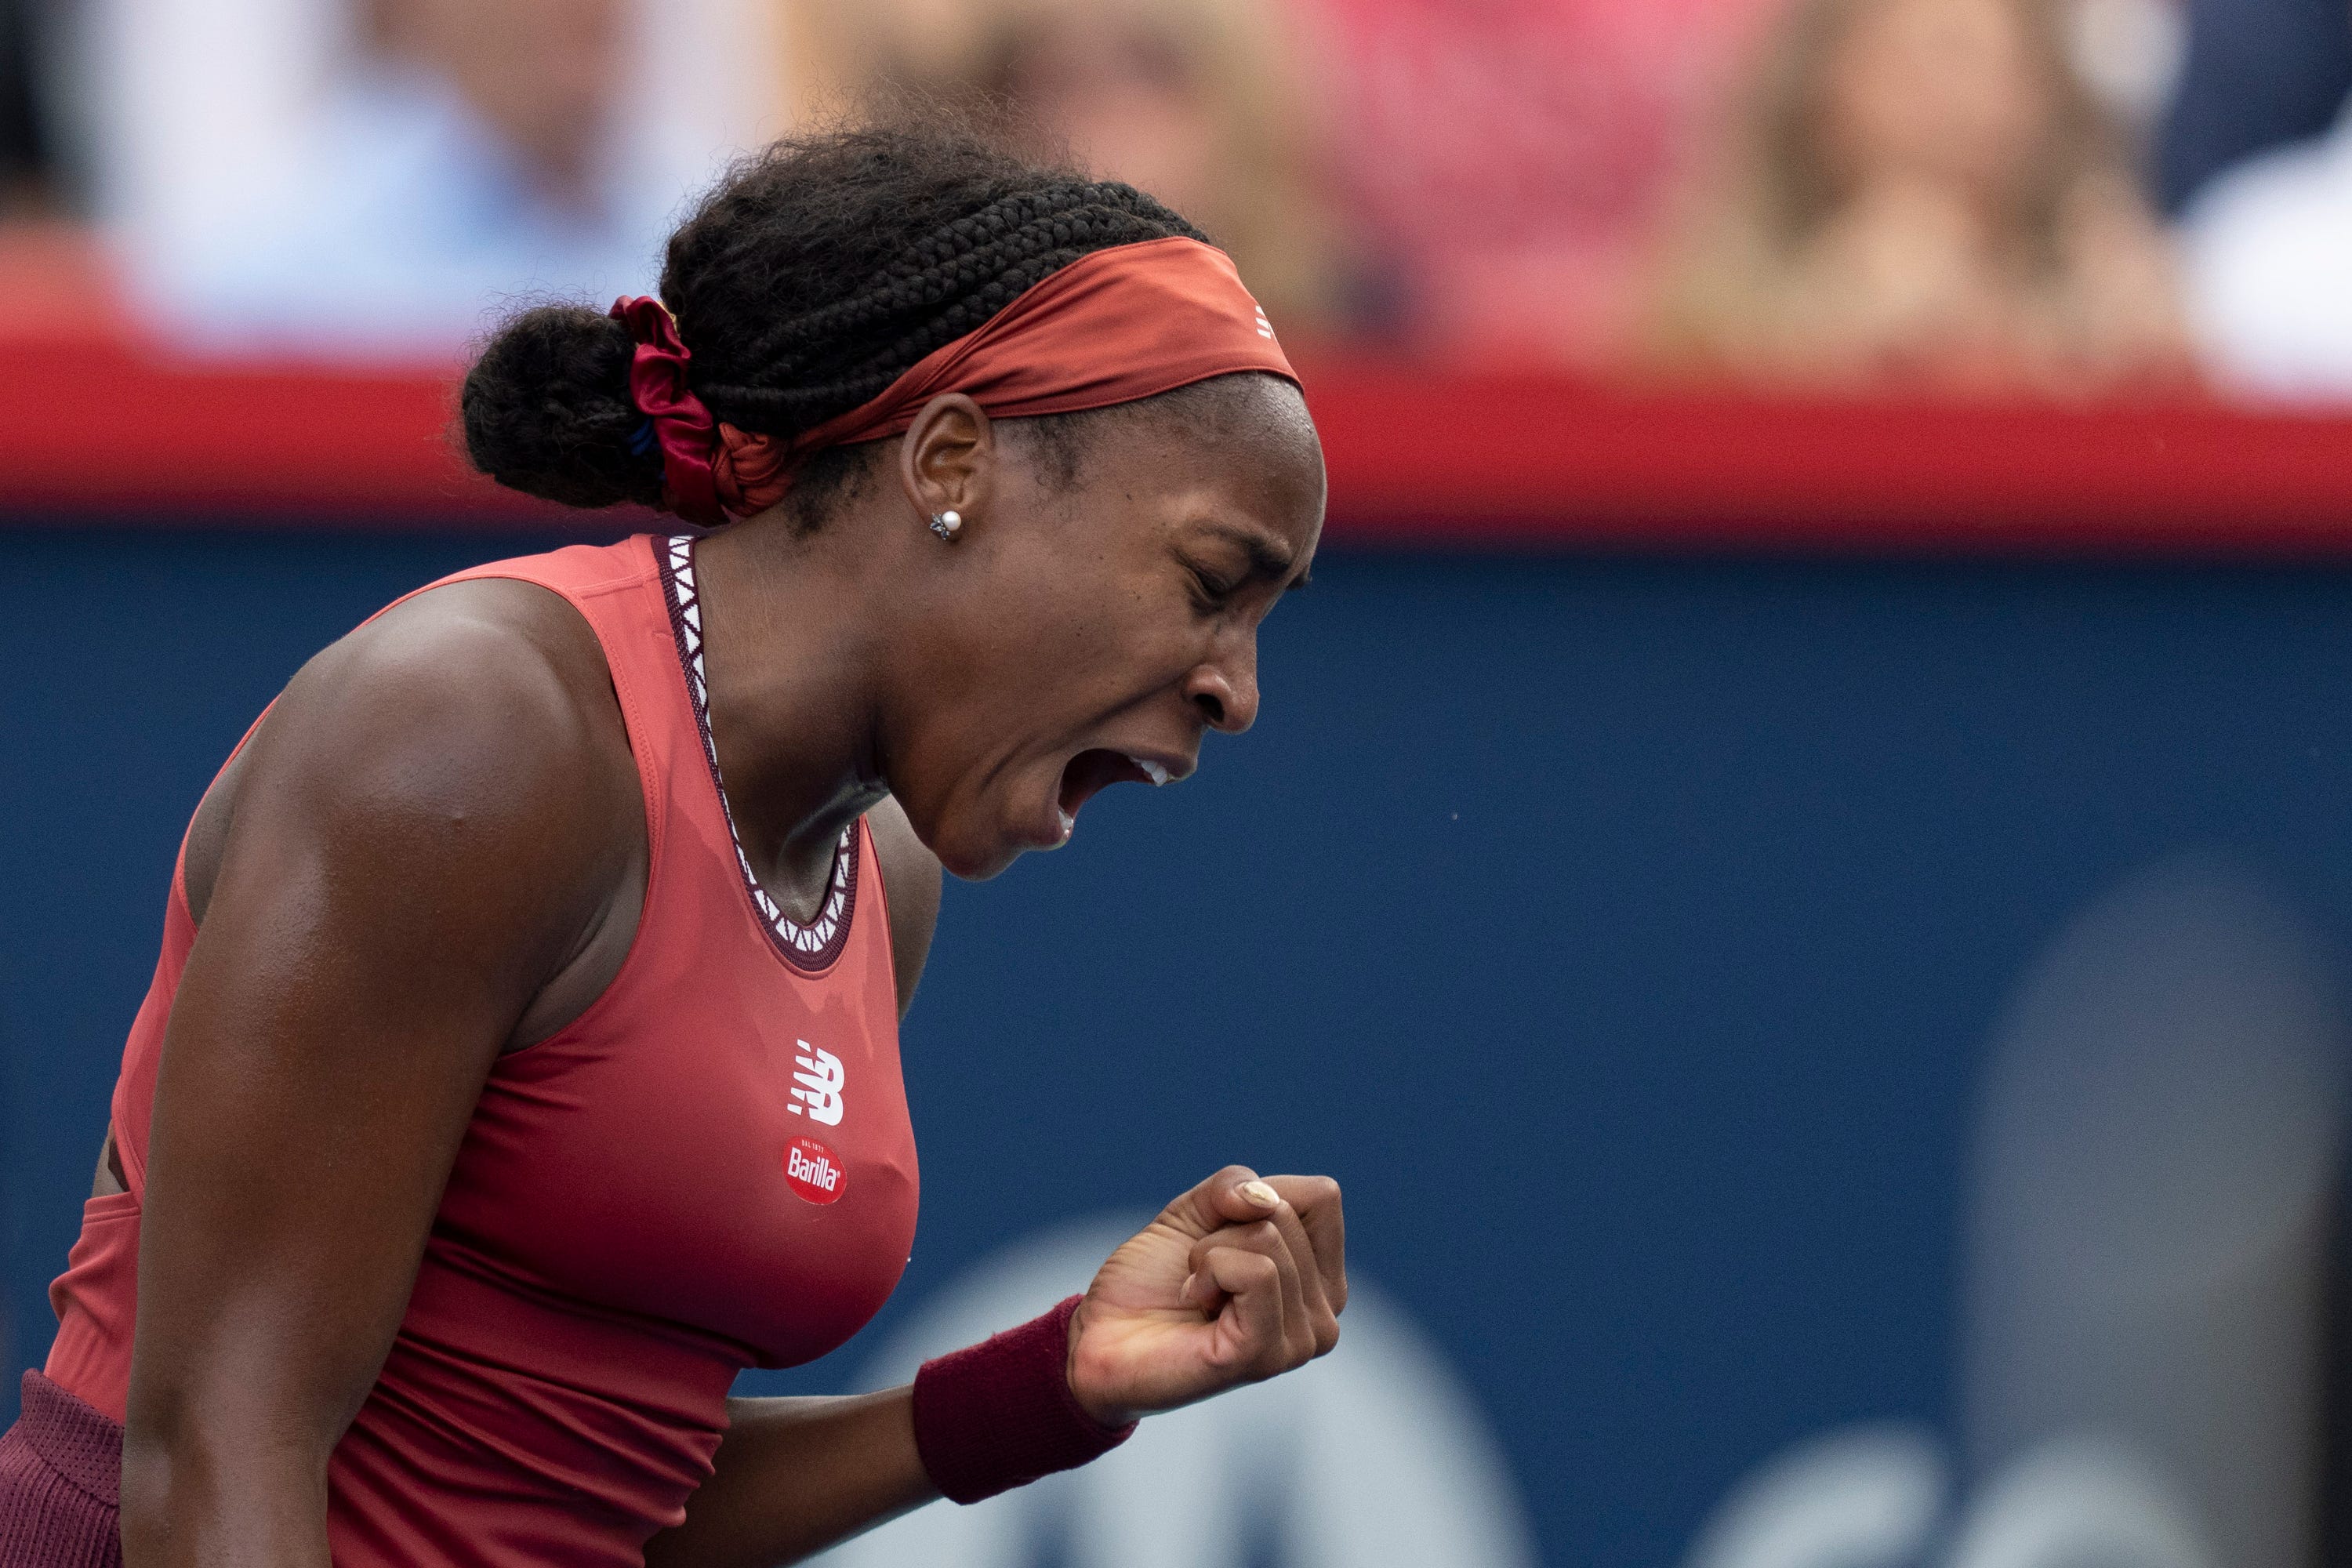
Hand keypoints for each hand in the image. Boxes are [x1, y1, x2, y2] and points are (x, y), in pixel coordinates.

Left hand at [1066, 1166, 1345, 1426]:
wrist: (1102, 1338)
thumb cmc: (1153, 1280)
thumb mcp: (1195, 1211)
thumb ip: (1233, 1187)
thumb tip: (1263, 1200)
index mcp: (1319, 1281)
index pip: (1322, 1197)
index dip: (1257, 1197)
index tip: (1221, 1235)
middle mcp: (1323, 1316)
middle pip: (1287, 1214)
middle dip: (1225, 1227)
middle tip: (1199, 1272)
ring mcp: (1299, 1343)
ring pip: (1268, 1238)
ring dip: (1209, 1251)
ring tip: (1194, 1292)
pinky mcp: (1264, 1356)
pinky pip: (1257, 1273)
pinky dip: (1210, 1270)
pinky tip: (1194, 1302)